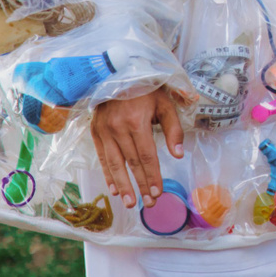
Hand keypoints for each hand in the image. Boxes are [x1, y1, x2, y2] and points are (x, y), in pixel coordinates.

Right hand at [90, 87, 186, 208]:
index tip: (158, 192)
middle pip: (132, 163)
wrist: (117, 73)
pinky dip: (108, 174)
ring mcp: (105, 131)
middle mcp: (118, 128)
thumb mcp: (165, 103)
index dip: (153, 176)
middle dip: (141, 185)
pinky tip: (114, 189)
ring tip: (131, 203)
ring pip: (115, 164)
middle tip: (149, 204)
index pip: (147, 156)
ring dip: (123, 186)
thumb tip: (179, 155)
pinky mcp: (96, 132)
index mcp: (137, 121)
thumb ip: (173, 129)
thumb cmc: (146, 88)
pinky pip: (102, 158)